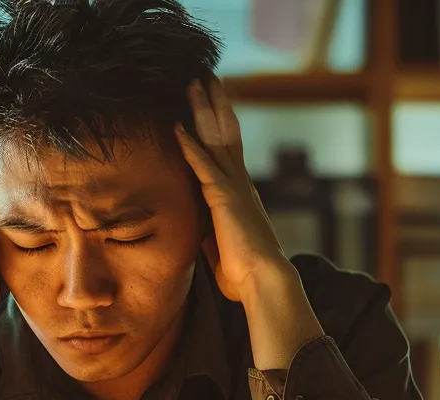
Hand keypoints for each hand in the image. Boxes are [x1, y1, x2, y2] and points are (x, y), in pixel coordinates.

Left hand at [175, 78, 290, 303]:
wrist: (263, 280)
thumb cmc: (245, 273)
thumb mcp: (224, 249)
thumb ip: (214, 235)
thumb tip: (203, 236)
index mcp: (241, 195)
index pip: (228, 152)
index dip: (219, 127)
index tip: (212, 105)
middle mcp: (240, 184)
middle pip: (225, 134)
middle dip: (214, 105)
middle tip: (205, 79)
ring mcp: (233, 188)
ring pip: (216, 139)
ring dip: (202, 112)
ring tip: (192, 85)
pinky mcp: (223, 197)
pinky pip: (202, 164)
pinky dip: (189, 145)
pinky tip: (177, 127)